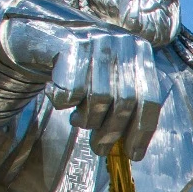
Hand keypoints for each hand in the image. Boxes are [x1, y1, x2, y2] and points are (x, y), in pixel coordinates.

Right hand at [3, 18, 162, 159]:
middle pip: (126, 102)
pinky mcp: (69, 45)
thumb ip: (126, 106)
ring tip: (79, 120)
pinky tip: (60, 100)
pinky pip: (72, 91)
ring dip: (87, 119)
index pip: (150, 99)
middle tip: (99, 148)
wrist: (42, 37)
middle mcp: (123, 43)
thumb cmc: (83, 70)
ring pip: (100, 98)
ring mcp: (97, 41)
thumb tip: (134, 149)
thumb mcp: (111, 81)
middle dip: (112, 132)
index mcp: (140, 53)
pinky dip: (64, 104)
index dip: (142, 131)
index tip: (134, 154)